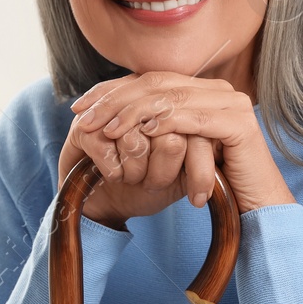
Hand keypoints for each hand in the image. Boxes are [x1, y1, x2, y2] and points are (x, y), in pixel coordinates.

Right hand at [58, 92, 201, 229]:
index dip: (199, 167)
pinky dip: (115, 174)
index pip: (198, 130)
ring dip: (136, 173)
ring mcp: (110, 110)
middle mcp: (141, 101)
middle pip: (171, 136)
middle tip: (155, 187)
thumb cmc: (147, 186)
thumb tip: (219, 144)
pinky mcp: (83, 126)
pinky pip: (110, 151)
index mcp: (171, 106)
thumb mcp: (183, 173)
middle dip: (163, 174)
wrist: (105, 202)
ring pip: (138, 142)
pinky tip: (114, 177)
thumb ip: (201, 152)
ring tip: (132, 179)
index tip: (199, 200)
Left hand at [62, 71, 295, 224]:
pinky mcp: (238, 123)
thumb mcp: (175, 151)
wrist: (255, 205)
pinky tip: (142, 133)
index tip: (81, 106)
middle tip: (85, 116)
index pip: (149, 79)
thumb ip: (155, 128)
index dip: (112, 90)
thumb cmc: (213, 182)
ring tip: (107, 129)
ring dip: (133, 113)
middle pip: (156, 83)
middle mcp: (218, 90)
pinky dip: (165, 124)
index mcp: (202, 90)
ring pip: (170, 98)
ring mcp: (231, 103)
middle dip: (115, 99)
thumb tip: (112, 116)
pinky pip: (193, 118)